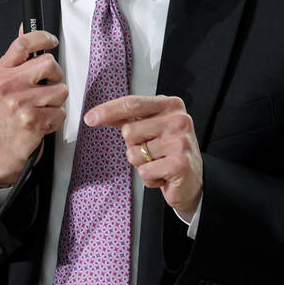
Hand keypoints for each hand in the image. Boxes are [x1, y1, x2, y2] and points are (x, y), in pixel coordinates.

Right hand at [0, 31, 67, 185]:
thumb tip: (25, 26)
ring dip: (57, 100)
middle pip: (50, 63)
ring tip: (42, 106)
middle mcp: (8, 85)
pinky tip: (43, 119)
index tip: (51, 41)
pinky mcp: (33, 120)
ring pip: (60, 90)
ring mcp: (20, 103)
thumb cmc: (9, 109)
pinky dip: (56, 117)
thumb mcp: (7, 79)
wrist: (4, 143)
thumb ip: (19, 55)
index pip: (23, 44)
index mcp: (2, 71)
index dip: (42, 37)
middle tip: (47, 85)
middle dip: (56, 75)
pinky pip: (61, 111)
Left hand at [85, 95, 202, 219]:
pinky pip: (144, 172)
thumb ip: (127, 118)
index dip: (108, 111)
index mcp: (170, 105)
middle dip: (133, 146)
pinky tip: (163, 175)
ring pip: (134, 154)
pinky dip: (149, 178)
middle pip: (129, 131)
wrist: (193, 180)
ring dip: (141, 164)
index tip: (89, 118)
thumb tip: (95, 116)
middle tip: (152, 151)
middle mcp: (178, 120)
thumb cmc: (168, 151)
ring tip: (158, 163)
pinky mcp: (179, 164)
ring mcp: (180, 142)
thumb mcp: (150, 128)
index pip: (132, 104)